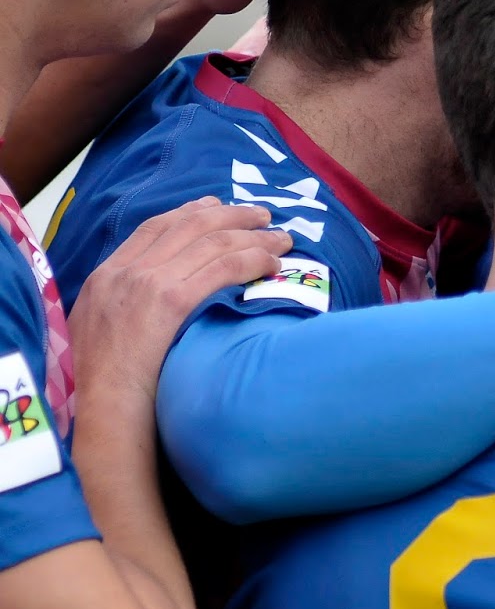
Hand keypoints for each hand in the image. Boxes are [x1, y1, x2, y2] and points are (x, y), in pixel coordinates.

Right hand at [70, 198, 291, 403]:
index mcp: (106, 274)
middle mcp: (127, 271)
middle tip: (262, 215)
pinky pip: (222, 268)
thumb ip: (122, 298)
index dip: (189, 211)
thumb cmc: (107, 380)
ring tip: (281, 238)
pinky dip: (253, 260)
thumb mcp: (98, 326)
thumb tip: (152, 290)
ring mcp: (148, 282)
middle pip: (188, 225)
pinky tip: (272, 264)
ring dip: (254, 237)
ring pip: (211, 242)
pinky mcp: (171, 300)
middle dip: (232, 215)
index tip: (217, 205)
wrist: (105, 403)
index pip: (153, 227)